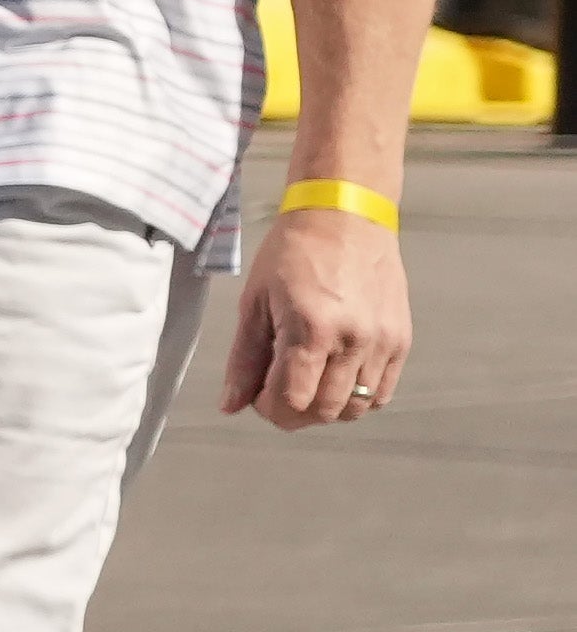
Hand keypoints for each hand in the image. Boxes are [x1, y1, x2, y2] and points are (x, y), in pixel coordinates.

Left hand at [225, 202, 406, 428]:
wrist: (346, 217)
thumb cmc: (293, 254)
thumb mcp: (254, 303)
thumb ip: (244, 359)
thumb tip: (231, 405)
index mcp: (311, 330)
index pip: (291, 401)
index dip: (268, 408)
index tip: (258, 396)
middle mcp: (353, 340)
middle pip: (324, 411)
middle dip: (294, 414)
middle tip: (279, 395)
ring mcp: (382, 341)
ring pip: (357, 408)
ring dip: (326, 409)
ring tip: (307, 385)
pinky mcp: (401, 338)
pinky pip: (383, 392)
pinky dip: (359, 398)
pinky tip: (336, 379)